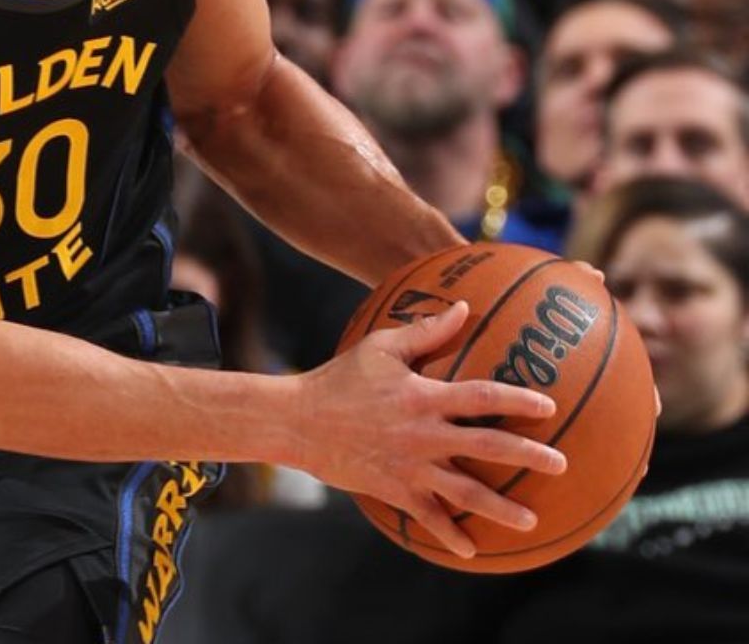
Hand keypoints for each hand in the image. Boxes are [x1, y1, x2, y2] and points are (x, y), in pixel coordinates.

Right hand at [294, 302, 568, 557]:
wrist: (297, 420)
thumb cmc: (339, 378)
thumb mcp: (380, 347)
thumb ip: (426, 331)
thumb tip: (465, 307)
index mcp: (423, 396)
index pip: (482, 396)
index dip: (518, 400)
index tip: (548, 407)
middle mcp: (423, 434)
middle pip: (487, 447)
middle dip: (528, 456)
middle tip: (560, 464)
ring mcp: (409, 466)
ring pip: (465, 492)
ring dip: (501, 508)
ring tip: (532, 521)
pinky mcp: (393, 489)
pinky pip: (428, 517)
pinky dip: (450, 534)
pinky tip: (471, 550)